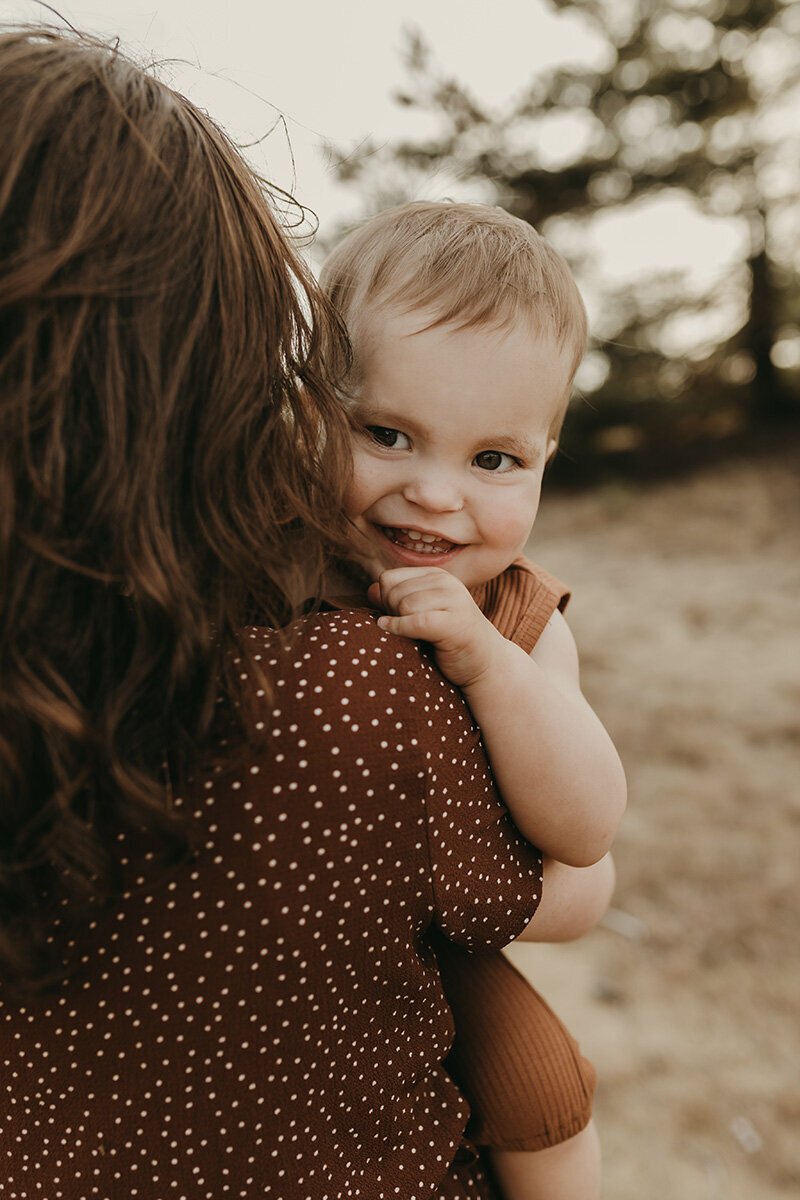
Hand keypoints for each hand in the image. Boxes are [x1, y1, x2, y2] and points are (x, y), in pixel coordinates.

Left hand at [367, 567, 503, 688]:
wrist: (485, 664)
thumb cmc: (448, 641)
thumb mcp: (420, 615)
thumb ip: (395, 602)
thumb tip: (369, 590)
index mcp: (436, 576)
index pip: (389, 578)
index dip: (385, 601)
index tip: (398, 619)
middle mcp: (447, 582)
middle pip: (394, 592)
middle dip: (391, 614)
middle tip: (407, 631)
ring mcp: (454, 601)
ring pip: (404, 605)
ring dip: (400, 625)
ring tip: (414, 637)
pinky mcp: (456, 623)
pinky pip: (415, 621)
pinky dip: (402, 630)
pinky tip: (402, 638)